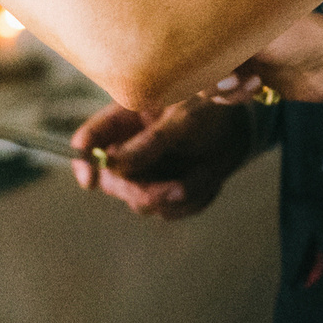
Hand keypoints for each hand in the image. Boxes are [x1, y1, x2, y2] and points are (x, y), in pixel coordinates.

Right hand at [69, 99, 252, 219]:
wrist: (238, 129)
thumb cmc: (207, 111)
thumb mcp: (183, 121)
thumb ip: (148, 143)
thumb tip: (111, 164)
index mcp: (123, 122)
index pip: (89, 141)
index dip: (83, 160)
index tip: (90, 180)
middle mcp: (127, 152)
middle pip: (113, 183)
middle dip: (145, 191)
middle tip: (178, 190)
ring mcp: (144, 177)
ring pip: (144, 203)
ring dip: (180, 194)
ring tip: (208, 171)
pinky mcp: (165, 197)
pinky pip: (171, 212)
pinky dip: (195, 200)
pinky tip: (211, 178)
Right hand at [205, 11, 322, 106]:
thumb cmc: (302, 38)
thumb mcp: (256, 34)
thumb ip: (222, 40)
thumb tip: (191, 46)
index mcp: (238, 16)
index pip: (200, 32)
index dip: (194, 49)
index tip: (195, 60)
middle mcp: (238, 37)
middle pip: (202, 61)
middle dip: (209, 75)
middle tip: (228, 78)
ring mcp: (246, 61)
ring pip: (213, 82)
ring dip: (225, 88)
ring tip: (248, 82)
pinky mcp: (255, 83)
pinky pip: (230, 95)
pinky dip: (237, 96)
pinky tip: (257, 87)